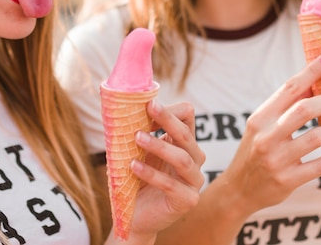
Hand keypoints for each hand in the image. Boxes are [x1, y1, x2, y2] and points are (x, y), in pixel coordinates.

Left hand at [125, 100, 205, 241]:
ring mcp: (194, 181)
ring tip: (137, 137)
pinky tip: (133, 166)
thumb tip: (126, 107)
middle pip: (186, 135)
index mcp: (184, 143)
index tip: (148, 104)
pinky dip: (151, 173)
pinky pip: (171, 185)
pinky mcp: (188, 200)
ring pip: (183, 159)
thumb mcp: (139, 152)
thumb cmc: (137, 179)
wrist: (135, 216)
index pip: (187, 117)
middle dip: (167, 119)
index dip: (170, 110)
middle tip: (149, 108)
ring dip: (159, 146)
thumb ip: (139, 132)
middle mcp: (194, 160)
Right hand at [219, 52, 320, 214]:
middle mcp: (265, 136)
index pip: (289, 88)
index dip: (311, 71)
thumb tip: (313, 82)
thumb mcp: (261, 126)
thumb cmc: (255, 151)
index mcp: (260, 118)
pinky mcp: (287, 180)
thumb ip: (283, 108)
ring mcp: (276, 159)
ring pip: (317, 137)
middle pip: (305, 109)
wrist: (238, 188)